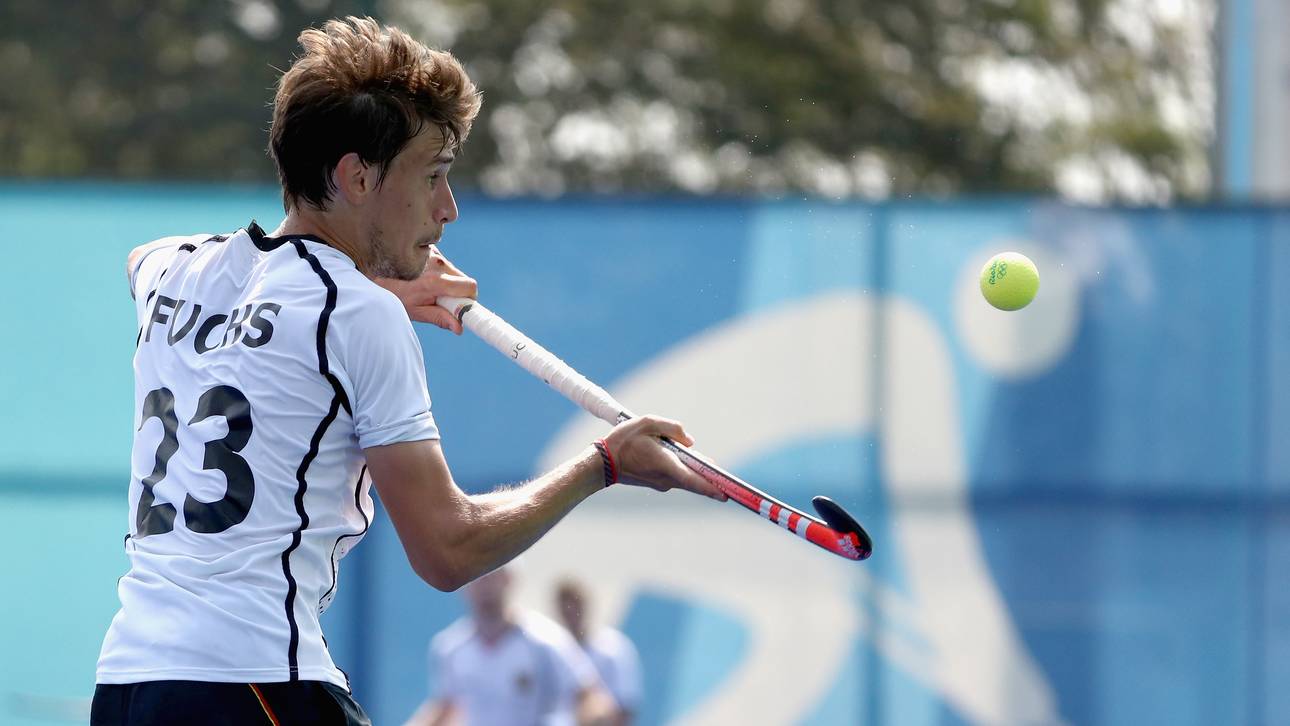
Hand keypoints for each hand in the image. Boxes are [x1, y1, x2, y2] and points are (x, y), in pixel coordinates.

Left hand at [372, 247, 477, 333]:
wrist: (366, 268)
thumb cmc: (389, 293)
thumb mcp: (413, 310)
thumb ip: (439, 317)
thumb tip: (459, 327)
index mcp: (436, 282)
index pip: (470, 287)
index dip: (469, 299)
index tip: (460, 307)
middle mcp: (437, 263)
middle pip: (462, 278)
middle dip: (457, 291)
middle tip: (439, 300)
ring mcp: (432, 252)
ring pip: (451, 270)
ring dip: (445, 279)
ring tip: (423, 286)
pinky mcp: (427, 246)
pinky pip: (440, 261)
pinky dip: (435, 270)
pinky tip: (418, 275)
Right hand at [602, 415, 727, 501]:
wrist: (601, 463)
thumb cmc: (623, 441)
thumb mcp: (648, 422)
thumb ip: (672, 428)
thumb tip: (690, 441)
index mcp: (667, 465)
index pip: (695, 480)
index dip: (713, 487)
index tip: (727, 494)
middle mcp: (667, 479)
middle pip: (696, 482)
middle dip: (712, 480)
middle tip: (728, 483)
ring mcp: (662, 483)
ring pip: (687, 479)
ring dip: (698, 473)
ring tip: (711, 467)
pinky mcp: (656, 482)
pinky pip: (677, 477)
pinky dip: (686, 471)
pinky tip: (690, 462)